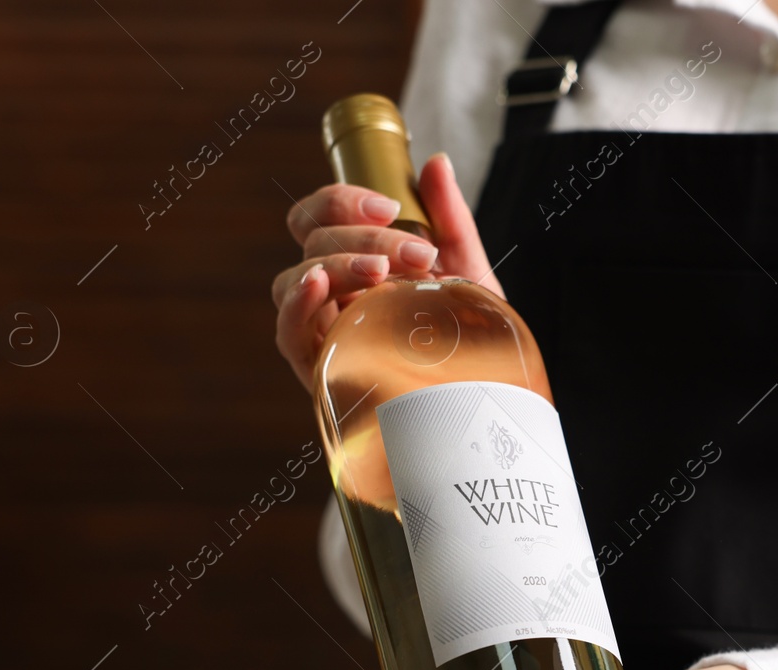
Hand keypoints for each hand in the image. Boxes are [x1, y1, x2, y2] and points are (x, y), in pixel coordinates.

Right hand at [269, 153, 502, 393]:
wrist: (489, 398)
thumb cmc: (471, 336)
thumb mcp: (468, 271)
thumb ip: (449, 218)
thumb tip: (435, 163)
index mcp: (354, 264)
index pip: (318, 217)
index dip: (341, 200)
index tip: (390, 206)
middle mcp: (332, 294)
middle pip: (311, 241)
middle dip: (363, 236)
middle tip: (418, 255)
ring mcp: (323, 331)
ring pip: (295, 279)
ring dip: (335, 263)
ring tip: (381, 272)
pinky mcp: (321, 371)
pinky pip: (287, 333)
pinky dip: (296, 304)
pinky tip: (316, 286)